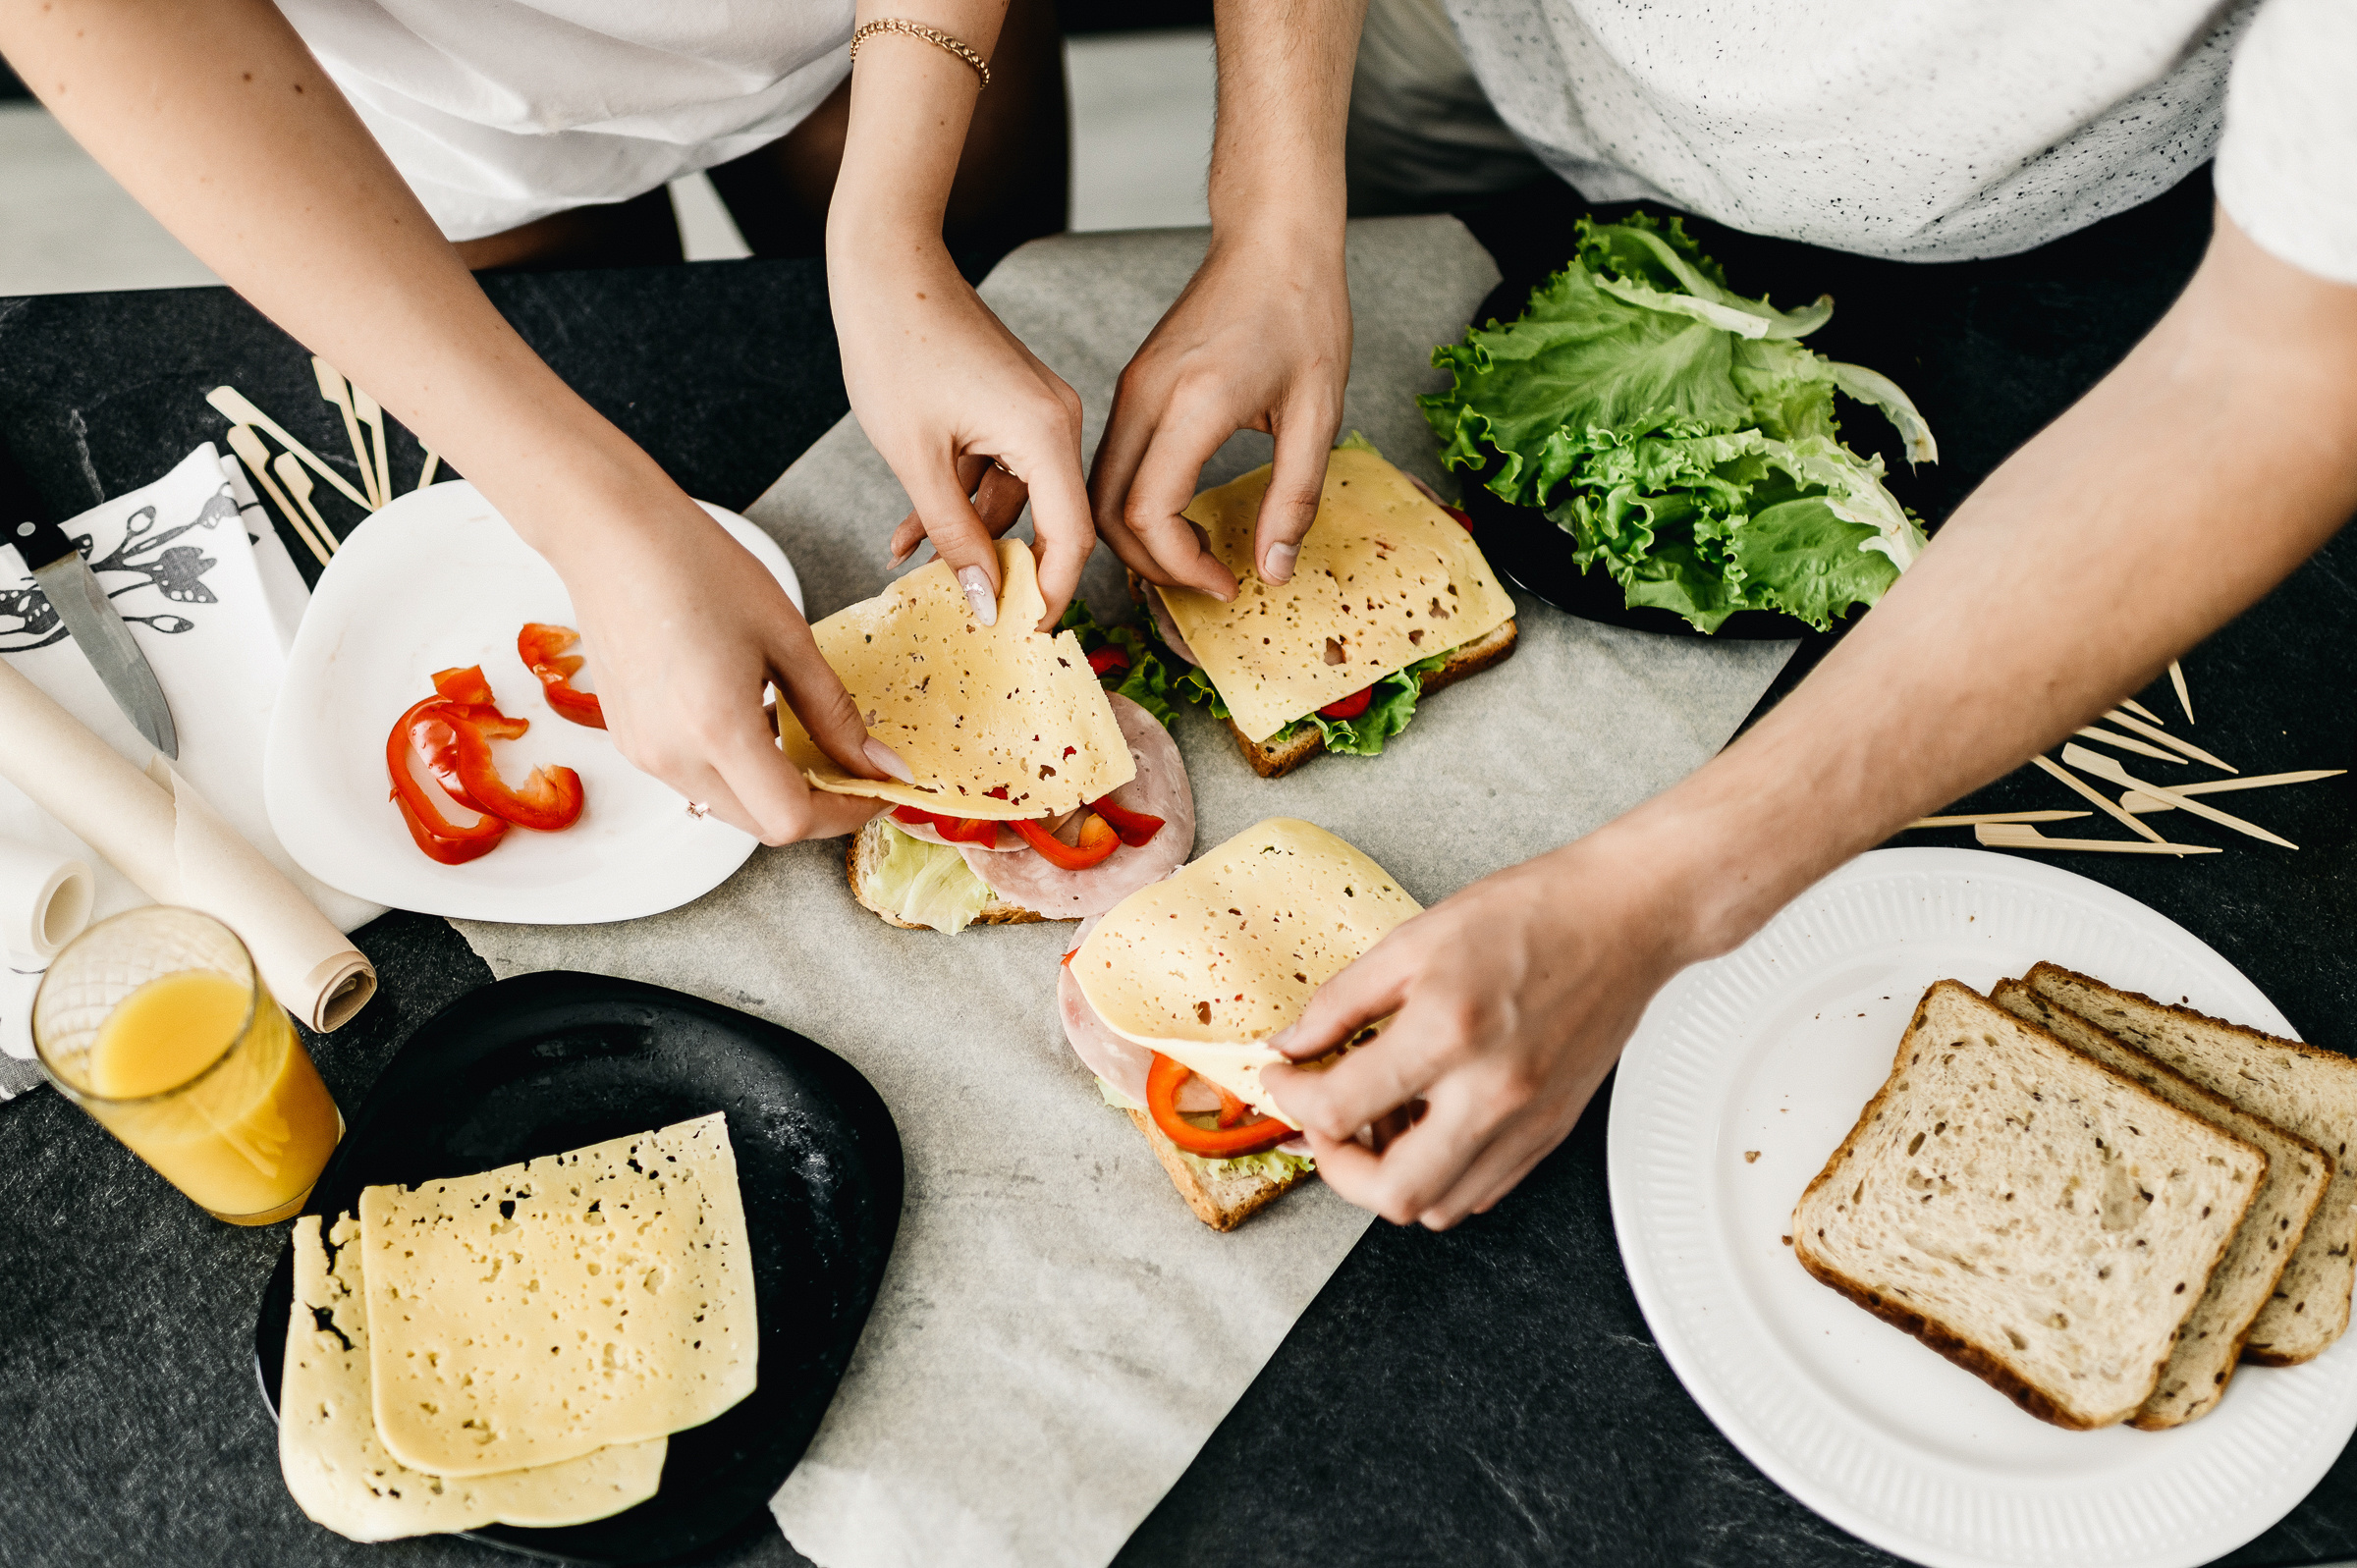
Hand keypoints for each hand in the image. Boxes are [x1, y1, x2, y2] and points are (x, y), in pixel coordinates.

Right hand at [548, 478, 903, 843]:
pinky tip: (752, 715)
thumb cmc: (697, 568)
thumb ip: (834, 712)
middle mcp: (672, 756)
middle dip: (816, 803)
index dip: (846, 811)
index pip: (793, 819)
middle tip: (852, 764)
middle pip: (762, 823)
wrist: (613, 537)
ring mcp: (644, 754)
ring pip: (730, 806)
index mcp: (716, 730)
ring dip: (775, 785)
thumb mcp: (787, 637)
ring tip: (799, 728)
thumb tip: (877, 762)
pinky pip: (697, 779)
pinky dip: (736, 767)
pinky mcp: (631, 742)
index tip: (877, 786)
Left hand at [835, 231, 1090, 629]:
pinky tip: (911, 527)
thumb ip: (953, 534)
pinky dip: (961, 497)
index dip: (1051, 594)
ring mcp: (1037, 411)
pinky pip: (997, 469)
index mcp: (1046, 433)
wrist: (886, 266)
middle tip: (969, 611)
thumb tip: (983, 599)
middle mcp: (1057, 422)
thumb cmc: (896, 346)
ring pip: (1014, 498)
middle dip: (1002, 567)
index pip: (1071, 538)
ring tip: (910, 559)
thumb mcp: (917, 459)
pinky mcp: (1014, 404)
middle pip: (1048, 521)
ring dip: (967, 531)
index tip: (1023, 633)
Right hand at [1089, 222, 1350, 597]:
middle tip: (1205, 582)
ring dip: (1137, 540)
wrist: (1273, 239)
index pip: (1149, 513)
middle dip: (1151, 566)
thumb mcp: (1320, 413)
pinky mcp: (1133, 387)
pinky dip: (1134, 506)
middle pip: (1107, 513)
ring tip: (1194, 556)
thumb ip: (1294, 498)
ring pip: (1099, 492)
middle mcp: (1146, 397)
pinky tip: (1182, 516)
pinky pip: (1112, 464)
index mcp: (1193, 403)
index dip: (1181, 566)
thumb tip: (1272, 570)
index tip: (1226, 582)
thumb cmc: (1303, 311)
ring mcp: (1131, 391)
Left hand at [1262, 829, 1699, 1227]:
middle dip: (1336, 1167)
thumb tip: (1292, 1043)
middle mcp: (1493, 1092)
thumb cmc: (1531, 915)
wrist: (1623, 918)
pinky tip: (1428, 1123)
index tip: (1285, 1077)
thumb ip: (1342, 1001)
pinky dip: (1440, 1174)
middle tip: (1324, 1124)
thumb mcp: (1414, 940)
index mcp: (1449, 1034)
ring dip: (1390, 1178)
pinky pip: (1482, 1190)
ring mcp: (1528, 1121)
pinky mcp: (1552, 1132)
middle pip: (1392, 1193)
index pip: (1341, 1108)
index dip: (1293, 1098)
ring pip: (1439, 1206)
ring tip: (1380, 1120)